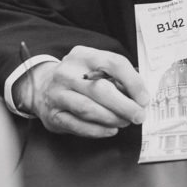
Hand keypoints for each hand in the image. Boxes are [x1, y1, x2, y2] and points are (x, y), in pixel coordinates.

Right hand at [16, 46, 149, 137]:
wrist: (42, 86)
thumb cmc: (77, 78)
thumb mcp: (94, 67)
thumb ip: (116, 78)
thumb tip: (140, 97)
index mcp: (83, 56)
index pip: (113, 63)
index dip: (133, 82)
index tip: (144, 98)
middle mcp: (67, 73)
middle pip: (101, 89)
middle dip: (125, 105)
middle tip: (138, 115)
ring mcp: (57, 94)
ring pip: (89, 109)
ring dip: (112, 118)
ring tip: (125, 122)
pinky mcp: (53, 114)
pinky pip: (78, 125)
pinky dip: (98, 130)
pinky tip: (110, 130)